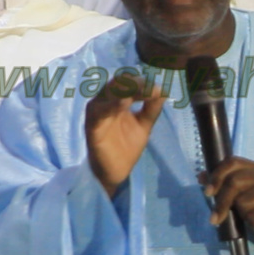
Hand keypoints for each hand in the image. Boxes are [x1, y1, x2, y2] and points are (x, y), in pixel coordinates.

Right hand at [85, 76, 165, 197]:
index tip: (157, 89)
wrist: (117, 171)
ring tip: (139, 89)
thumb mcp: (143, 125)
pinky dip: (111, 106)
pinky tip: (124, 102)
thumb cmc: (126, 146)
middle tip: (150, 87)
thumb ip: (151, 108)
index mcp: (116, 99)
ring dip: (124, 90)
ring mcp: (96, 113)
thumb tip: (161, 89)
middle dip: (134, 83)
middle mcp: (104, 102)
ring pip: (107, 94)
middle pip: (117, 84)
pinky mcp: (92, 127)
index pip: (128, 83)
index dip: (142, 82)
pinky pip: (99, 114)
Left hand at [202, 157, 253, 254]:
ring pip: (243, 202)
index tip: (207, 192)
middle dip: (222, 202)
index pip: (232, 162)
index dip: (216, 175)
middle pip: (235, 182)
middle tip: (215, 219)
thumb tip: (200, 177)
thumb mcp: (243, 196)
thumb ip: (225, 186)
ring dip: (243, 215)